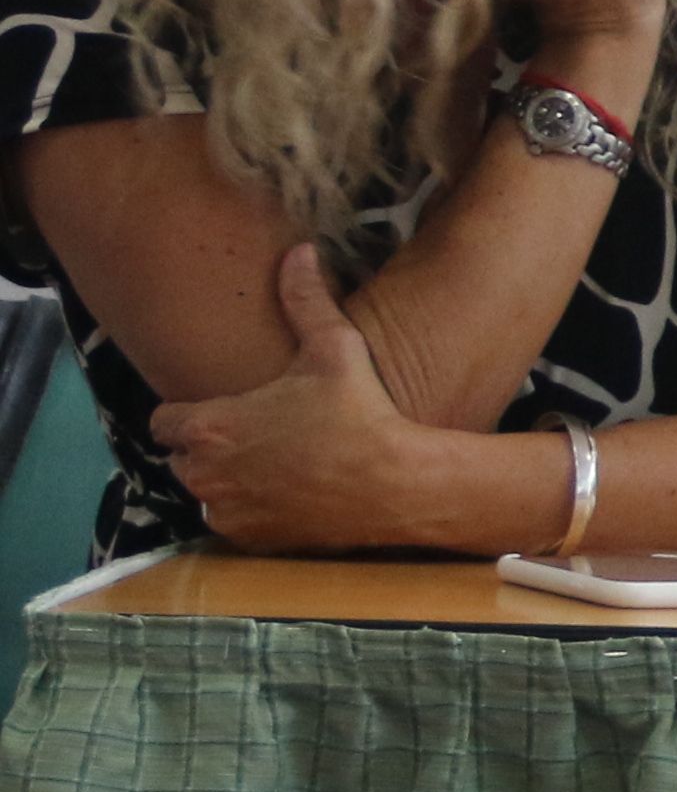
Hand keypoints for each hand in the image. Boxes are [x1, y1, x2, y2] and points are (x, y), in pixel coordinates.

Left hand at [144, 248, 441, 549]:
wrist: (398, 484)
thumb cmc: (362, 413)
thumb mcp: (335, 349)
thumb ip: (306, 300)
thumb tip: (300, 251)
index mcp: (210, 426)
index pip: (162, 422)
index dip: (189, 416)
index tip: (220, 412)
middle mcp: (203, 473)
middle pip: (181, 460)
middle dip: (207, 450)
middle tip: (253, 439)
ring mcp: (226, 511)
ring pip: (206, 494)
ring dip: (226, 483)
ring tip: (271, 469)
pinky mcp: (252, 540)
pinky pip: (234, 524)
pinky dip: (252, 514)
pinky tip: (289, 497)